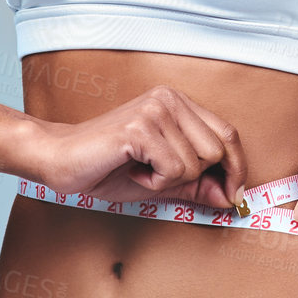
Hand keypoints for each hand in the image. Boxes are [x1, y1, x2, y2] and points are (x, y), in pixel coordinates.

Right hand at [18, 85, 246, 211]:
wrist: (60, 160)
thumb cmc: (109, 168)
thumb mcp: (163, 179)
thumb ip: (198, 185)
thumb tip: (233, 198)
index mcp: (178, 103)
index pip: (228, 133)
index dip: (237, 168)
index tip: (234, 196)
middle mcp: (169, 99)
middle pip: (216, 152)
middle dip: (193, 177)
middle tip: (157, 176)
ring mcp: (155, 110)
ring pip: (195, 164)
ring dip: (168, 181)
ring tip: (139, 169)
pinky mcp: (140, 128)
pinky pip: (172, 169)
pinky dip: (153, 182)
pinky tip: (131, 169)